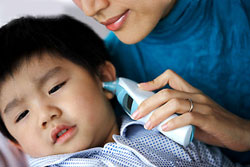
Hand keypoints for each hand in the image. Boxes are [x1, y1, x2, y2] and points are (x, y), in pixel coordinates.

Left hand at [131, 69, 249, 150]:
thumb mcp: (194, 115)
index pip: (172, 77)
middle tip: (136, 114)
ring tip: (148, 125)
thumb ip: (178, 114)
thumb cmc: (214, 124)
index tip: (141, 88)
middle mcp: (196, 95)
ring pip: (174, 103)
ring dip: (157, 114)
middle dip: (148, 103)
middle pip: (166, 92)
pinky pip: (188, 117)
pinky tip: (165, 129)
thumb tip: (158, 120)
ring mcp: (203, 106)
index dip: (154, 80)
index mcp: (192, 92)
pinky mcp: (209, 119)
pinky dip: (174, 122)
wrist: (240, 132)